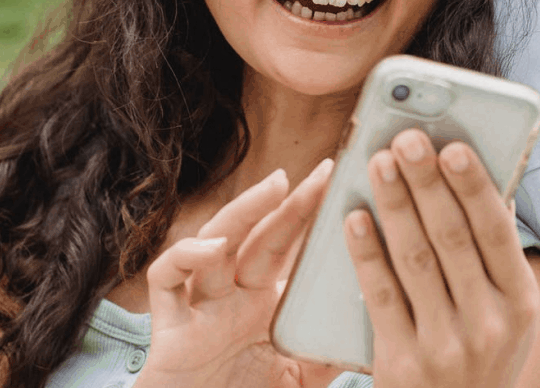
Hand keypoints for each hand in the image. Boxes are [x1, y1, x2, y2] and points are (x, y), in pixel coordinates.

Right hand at [139, 160, 336, 387]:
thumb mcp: (297, 381)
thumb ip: (326, 354)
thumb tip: (373, 326)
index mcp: (263, 305)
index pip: (291, 248)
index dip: (314, 217)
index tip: (345, 186)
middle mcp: (232, 297)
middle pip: (260, 235)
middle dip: (291, 201)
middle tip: (324, 173)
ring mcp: (200, 307)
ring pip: (215, 240)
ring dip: (244, 210)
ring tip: (276, 186)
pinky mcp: (168, 328)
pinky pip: (166, 278)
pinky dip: (185, 257)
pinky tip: (214, 249)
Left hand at [345, 130, 539, 387]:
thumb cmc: (482, 350)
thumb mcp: (508, 308)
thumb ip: (496, 249)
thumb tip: (486, 176)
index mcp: (520, 300)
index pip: (497, 231)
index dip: (474, 186)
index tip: (453, 146)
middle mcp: (488, 323)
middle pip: (452, 237)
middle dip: (427, 182)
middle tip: (406, 139)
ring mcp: (445, 346)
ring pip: (415, 260)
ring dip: (394, 205)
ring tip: (379, 162)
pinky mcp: (402, 363)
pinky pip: (381, 297)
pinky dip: (367, 254)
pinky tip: (354, 218)